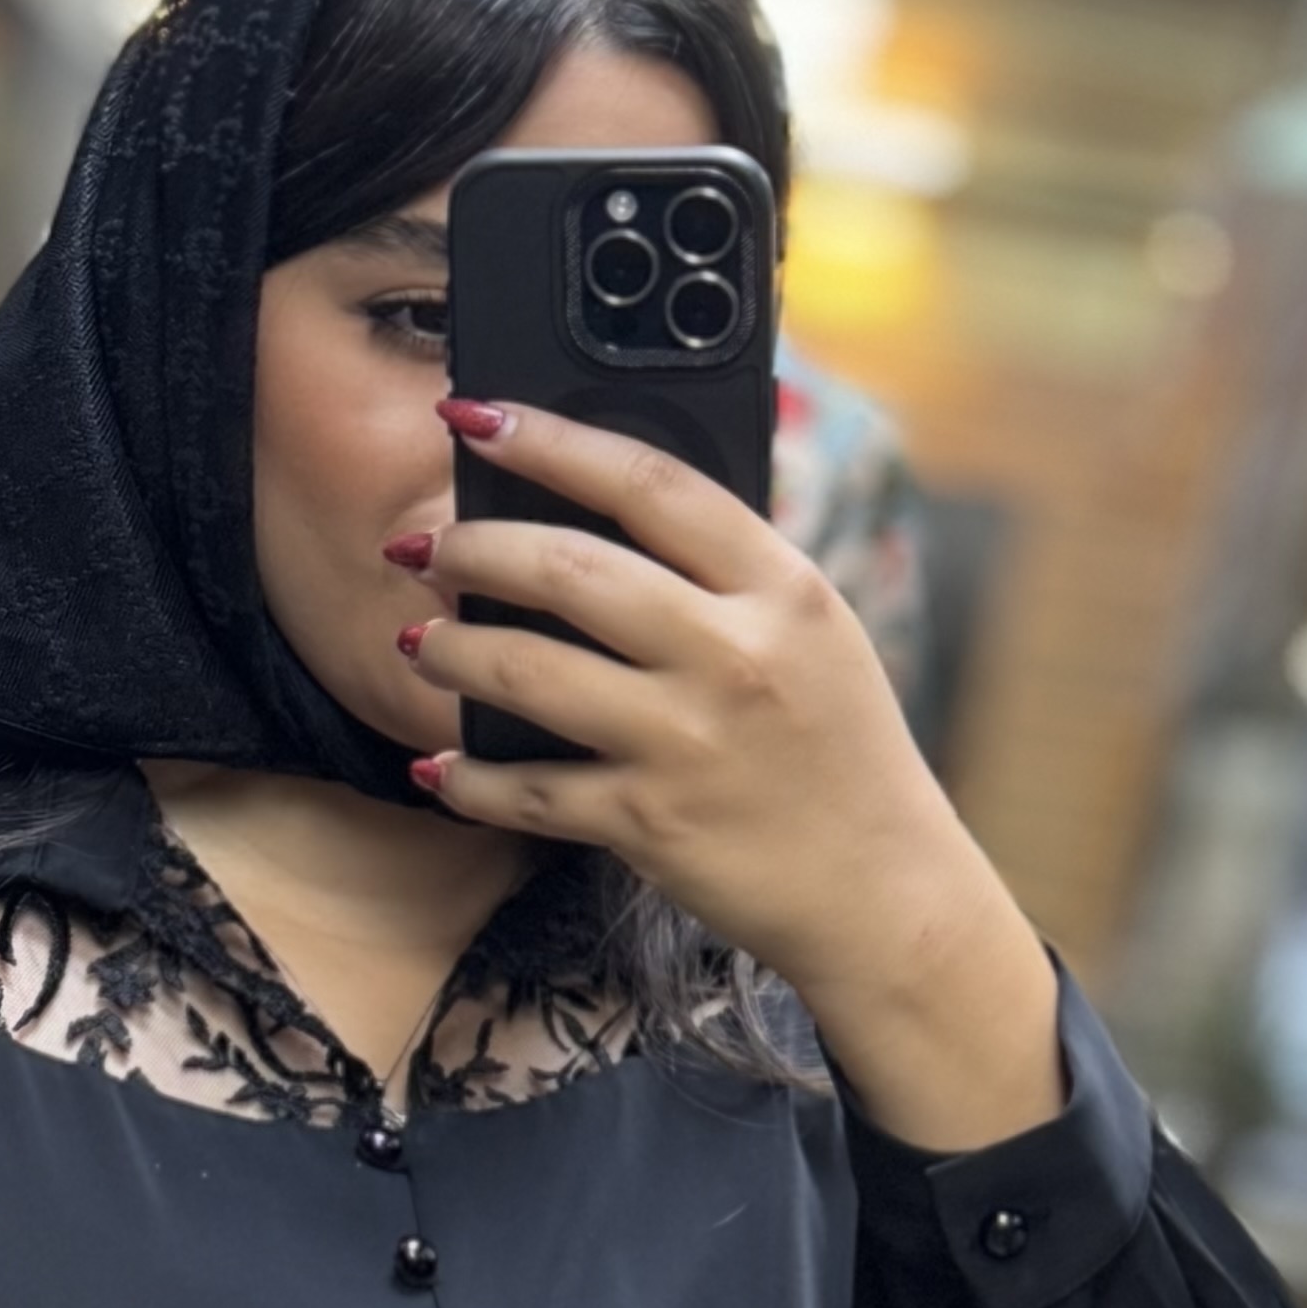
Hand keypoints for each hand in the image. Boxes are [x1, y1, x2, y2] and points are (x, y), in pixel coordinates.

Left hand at [395, 392, 1065, 1154]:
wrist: (887, 893)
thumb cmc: (842, 753)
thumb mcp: (816, 635)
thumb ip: (731, 575)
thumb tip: (604, 513)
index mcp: (782, 589)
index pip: (650, 484)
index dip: (550, 440)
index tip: (476, 414)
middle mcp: (736, 655)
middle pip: (570, 569)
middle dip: (473, 547)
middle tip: (424, 545)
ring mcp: (689, 741)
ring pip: (528, 673)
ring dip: (452, 651)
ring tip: (419, 642)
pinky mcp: (651, 824)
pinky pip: (529, 791)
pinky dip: (470, 779)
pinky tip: (440, 766)